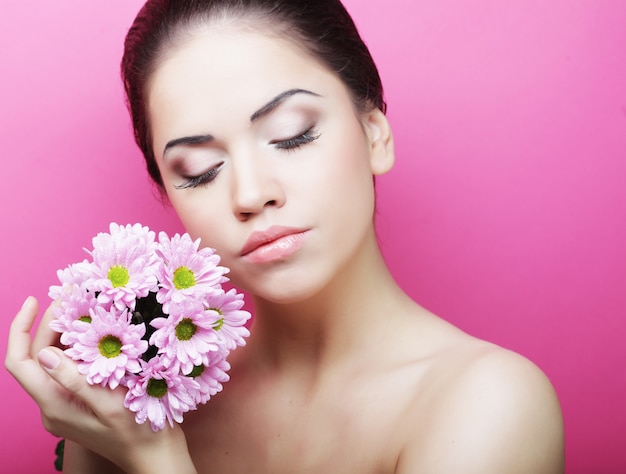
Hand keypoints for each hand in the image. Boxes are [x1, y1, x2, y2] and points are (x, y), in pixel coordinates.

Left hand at [5, 297, 196, 473]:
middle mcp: (53, 405)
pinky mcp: (80, 401)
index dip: (21, 328)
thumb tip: (46, 353)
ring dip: (67, 332)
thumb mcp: (109, 405)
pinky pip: (71, 368)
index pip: (19, 362)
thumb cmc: (138, 432)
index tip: (36, 301)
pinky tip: (97, 333)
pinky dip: (80, 346)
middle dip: (52, 323)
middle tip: (74, 296)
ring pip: (55, 360)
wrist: (155, 455)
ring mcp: (66, 404)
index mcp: (54, 405)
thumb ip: (76, 380)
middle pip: (39, 356)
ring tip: (85, 307)